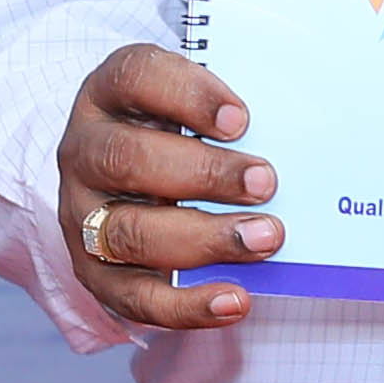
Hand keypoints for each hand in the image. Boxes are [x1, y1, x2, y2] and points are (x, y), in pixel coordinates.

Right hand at [55, 42, 281, 328]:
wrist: (128, 186)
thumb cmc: (177, 135)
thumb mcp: (190, 106)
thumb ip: (230, 113)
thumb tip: (301, 135)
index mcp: (107, 94)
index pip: (134, 77)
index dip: (187, 95)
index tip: (241, 119)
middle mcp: (84, 151)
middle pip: (126, 159)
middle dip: (202, 173)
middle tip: (265, 183)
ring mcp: (81, 214)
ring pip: (129, 231)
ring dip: (203, 238)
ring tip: (266, 238)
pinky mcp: (94, 272)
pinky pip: (135, 296)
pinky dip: (188, 305)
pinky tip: (237, 300)